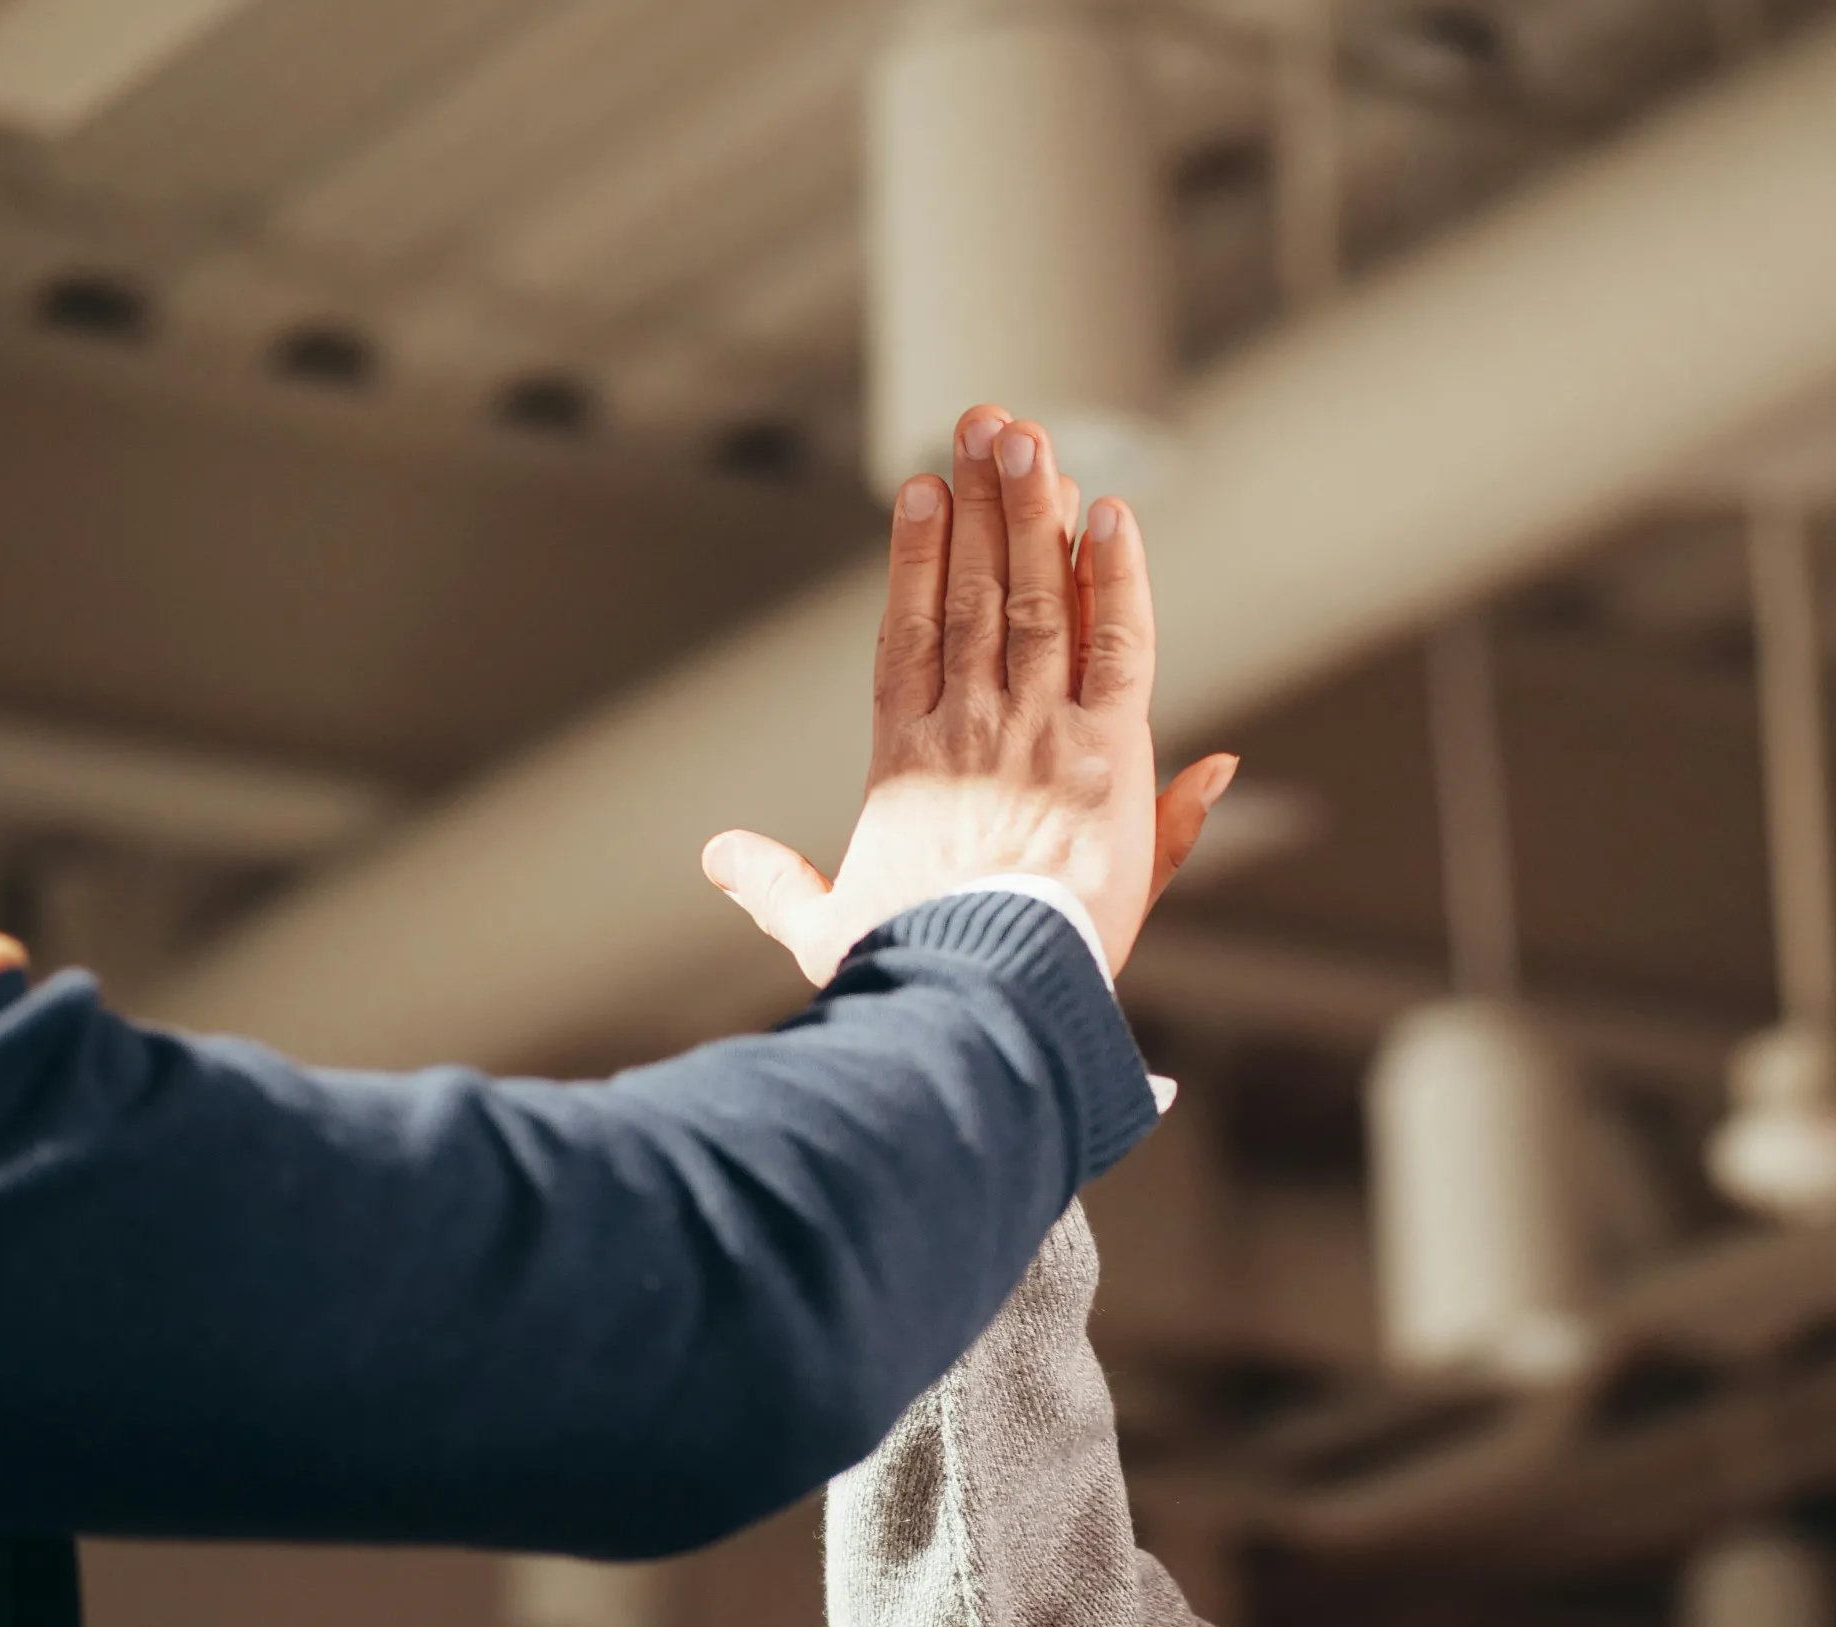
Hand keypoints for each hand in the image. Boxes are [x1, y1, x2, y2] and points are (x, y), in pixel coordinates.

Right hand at [703, 405, 1238, 984]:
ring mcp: (1039, 729)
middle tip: (984, 422)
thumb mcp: (826, 930)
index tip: (922, 489)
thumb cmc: (913, 972)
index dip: (915, 557)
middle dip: (981, 501)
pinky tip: (1108, 510)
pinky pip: (1118, 641)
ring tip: (1026, 435)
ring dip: (1033, 509)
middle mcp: (970, 726)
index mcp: (905, 759)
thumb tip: (717, 855)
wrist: (989, 994)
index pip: (909, 633)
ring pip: (1038, 596)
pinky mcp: (1108, 749)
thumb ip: (776, 885)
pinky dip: (1115, 574)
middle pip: (974, 590)